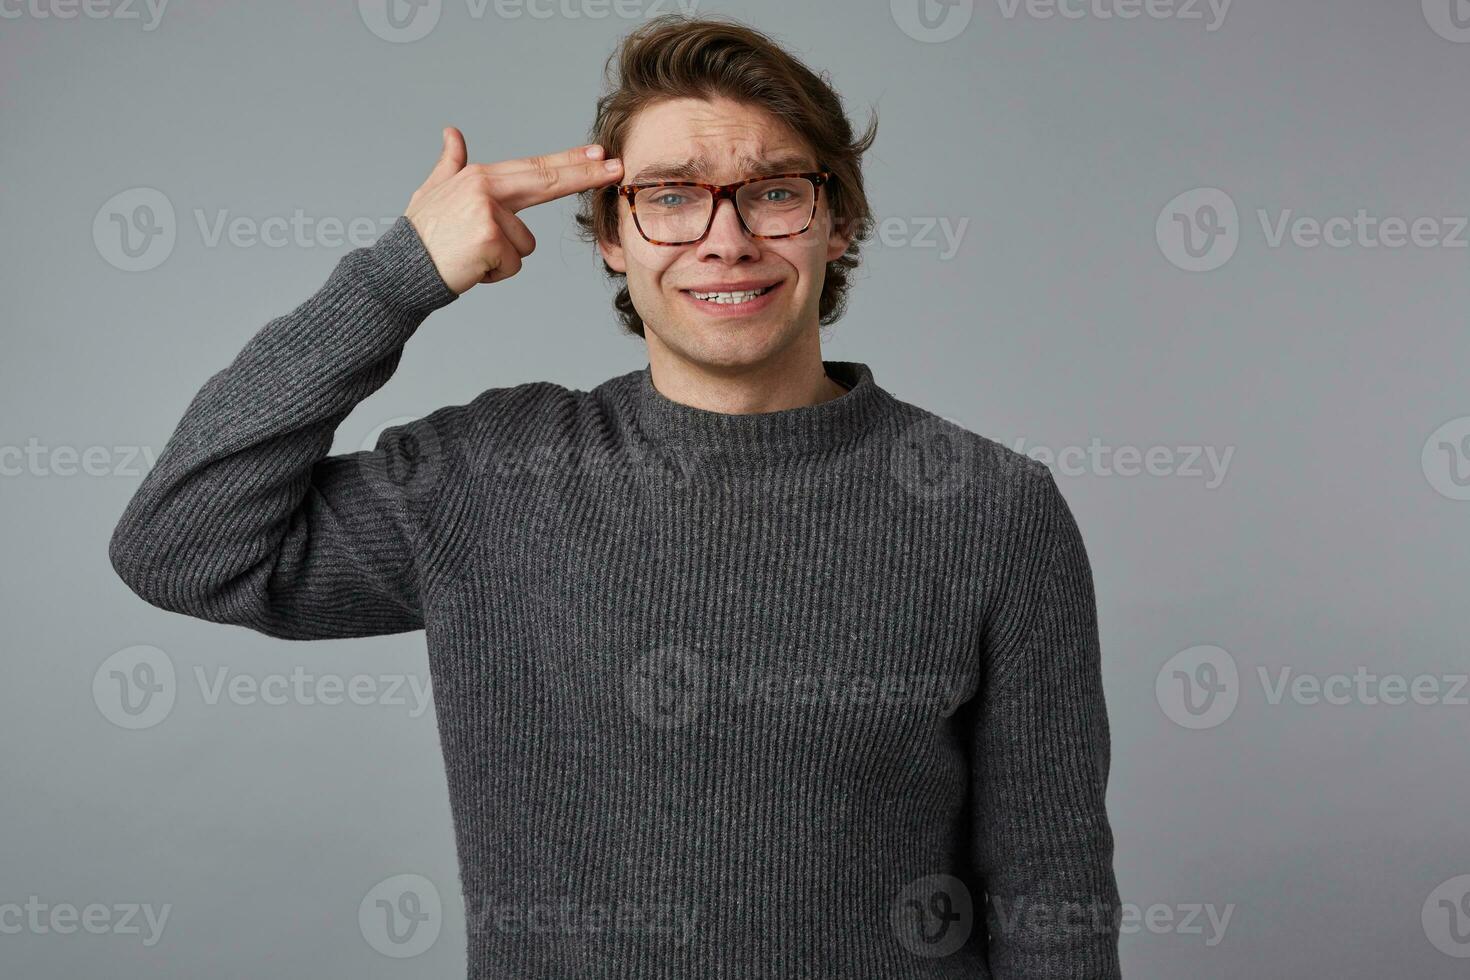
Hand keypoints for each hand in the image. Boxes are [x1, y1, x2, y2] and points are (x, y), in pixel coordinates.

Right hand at [404, 126, 623, 293]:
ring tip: (472, 255)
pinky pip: (513, 265)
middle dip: (585, 176)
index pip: (535, 168)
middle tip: (618, 168)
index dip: (570, 162)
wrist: (400, 268)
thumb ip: (450, 163)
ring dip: (504, 258)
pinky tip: (471, 266)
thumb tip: (452, 134)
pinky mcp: (489, 240)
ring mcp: (488, 213)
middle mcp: (485, 188)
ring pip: (526, 245)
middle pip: (547, 182)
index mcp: (479, 176)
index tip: (599, 155)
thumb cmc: (421, 234)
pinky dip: (494, 274)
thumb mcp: (433, 191)